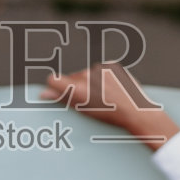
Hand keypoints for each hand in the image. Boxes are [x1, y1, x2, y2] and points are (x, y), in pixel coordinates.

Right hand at [40, 61, 178, 148]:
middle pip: (72, 77)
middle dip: (77, 87)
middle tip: (91, 100)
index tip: (59, 93)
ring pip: (87, 73)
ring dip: (92, 82)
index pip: (52, 80)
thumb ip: (61, 99)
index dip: (55, 87)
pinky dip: (104, 77)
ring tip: (105, 96)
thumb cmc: (110, 115)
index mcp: (77, 88)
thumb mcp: (83, 110)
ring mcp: (100, 68)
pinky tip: (113, 89)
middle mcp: (86, 75)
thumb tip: (43, 94)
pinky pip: (101, 69)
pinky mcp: (112, 64)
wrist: (136, 111)